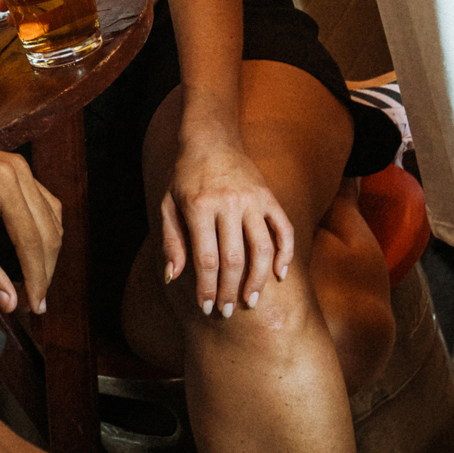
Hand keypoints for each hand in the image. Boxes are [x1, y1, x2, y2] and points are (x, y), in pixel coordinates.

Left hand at [0, 126, 62, 314]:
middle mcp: (16, 168)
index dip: (36, 278)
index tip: (33, 307)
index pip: (31, 239)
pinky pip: (44, 204)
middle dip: (43, 271)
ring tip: (33, 285)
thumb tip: (8, 301)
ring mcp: (18, 164)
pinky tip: (32, 256)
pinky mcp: (16, 168)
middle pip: (47, 230)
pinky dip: (42, 233)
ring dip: (46, 253)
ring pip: (51, 218)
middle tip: (33, 304)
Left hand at [164, 130, 295, 315]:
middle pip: (233, 259)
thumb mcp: (168, 205)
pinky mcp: (269, 196)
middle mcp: (228, 203)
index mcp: (199, 206)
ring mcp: (252, 199)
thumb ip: (171, 241)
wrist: (210, 140)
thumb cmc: (184, 178)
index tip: (205, 307)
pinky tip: (279, 275)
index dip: (206, 288)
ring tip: (250, 301)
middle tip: (227, 311)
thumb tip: (172, 278)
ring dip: (257, 280)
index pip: (205, 259)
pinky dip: (285, 254)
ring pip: (262, 249)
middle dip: (230, 290)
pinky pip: (284, 229)